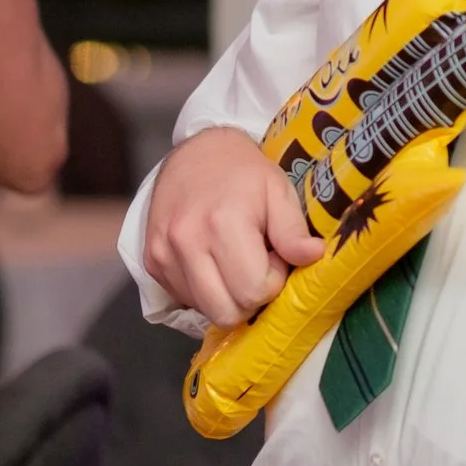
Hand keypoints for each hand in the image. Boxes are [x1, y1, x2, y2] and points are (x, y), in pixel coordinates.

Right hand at [142, 126, 324, 326]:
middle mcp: (186, 242)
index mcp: (223, 224)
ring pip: (204, 310)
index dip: (273, 280)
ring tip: (236, 261)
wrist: (195, 153)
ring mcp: (162, 254)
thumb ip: (294, 230)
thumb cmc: (244, 173)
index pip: (253, 291)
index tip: (274, 256)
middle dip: (250, 298)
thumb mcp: (279, 191)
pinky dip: (205, 290)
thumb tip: (313, 257)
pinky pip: (185, 298)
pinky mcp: (151, 261)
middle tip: (258, 265)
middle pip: (226, 312)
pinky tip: (215, 261)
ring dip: (227, 295)